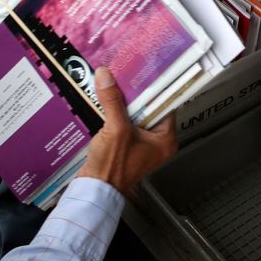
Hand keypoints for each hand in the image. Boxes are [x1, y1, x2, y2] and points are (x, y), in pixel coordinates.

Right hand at [77, 67, 177, 193]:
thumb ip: (112, 101)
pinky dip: (117, 113)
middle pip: (149, 109)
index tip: (146, 72)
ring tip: (114, 82)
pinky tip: (107, 100)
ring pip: (135, 115)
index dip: (155, 88)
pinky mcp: (128, 146)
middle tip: (127, 74)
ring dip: (124, 103)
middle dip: (136, 94)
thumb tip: (105, 75)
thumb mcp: (115, 129)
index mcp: (165, 139)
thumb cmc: (112, 166)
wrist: (95, 189)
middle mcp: (157, 142)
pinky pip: (125, 123)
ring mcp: (142, 144)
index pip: (166, 105)